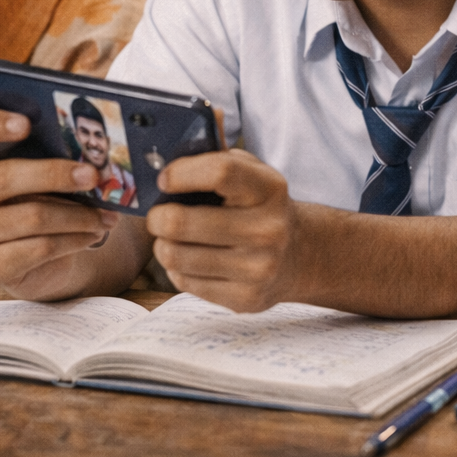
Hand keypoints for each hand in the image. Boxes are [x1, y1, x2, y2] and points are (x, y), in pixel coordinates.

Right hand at [0, 109, 117, 299]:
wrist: (45, 258)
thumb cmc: (46, 200)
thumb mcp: (47, 170)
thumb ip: (57, 150)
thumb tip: (102, 138)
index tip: (26, 122)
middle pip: (2, 178)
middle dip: (54, 174)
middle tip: (93, 174)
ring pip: (28, 216)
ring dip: (77, 214)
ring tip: (107, 213)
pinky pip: (37, 249)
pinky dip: (73, 240)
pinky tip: (92, 234)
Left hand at [145, 150, 298, 311]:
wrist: (299, 255)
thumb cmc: (259, 206)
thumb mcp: (252, 173)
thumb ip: (216, 158)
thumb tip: (169, 163)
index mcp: (270, 189)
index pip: (219, 172)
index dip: (181, 173)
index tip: (164, 179)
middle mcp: (269, 229)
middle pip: (181, 222)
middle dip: (157, 217)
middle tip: (157, 216)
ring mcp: (259, 268)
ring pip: (175, 256)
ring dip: (163, 245)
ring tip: (171, 239)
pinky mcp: (245, 298)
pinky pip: (184, 281)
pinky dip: (177, 269)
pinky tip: (190, 260)